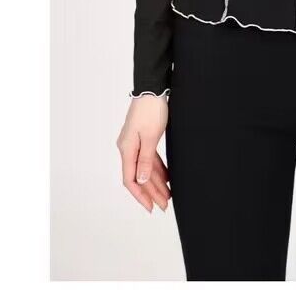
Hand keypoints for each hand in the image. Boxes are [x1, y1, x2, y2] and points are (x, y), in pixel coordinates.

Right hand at [116, 95, 170, 212]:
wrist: (152, 89)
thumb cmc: (151, 110)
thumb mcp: (150, 136)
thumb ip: (145, 160)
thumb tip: (140, 180)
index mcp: (126, 149)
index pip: (130, 180)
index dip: (140, 195)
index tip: (151, 207)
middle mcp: (128, 148)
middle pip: (139, 176)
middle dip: (151, 192)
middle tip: (164, 205)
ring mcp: (136, 143)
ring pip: (145, 168)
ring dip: (156, 182)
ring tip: (168, 196)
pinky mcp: (144, 137)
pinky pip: (150, 158)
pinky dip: (157, 169)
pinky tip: (167, 178)